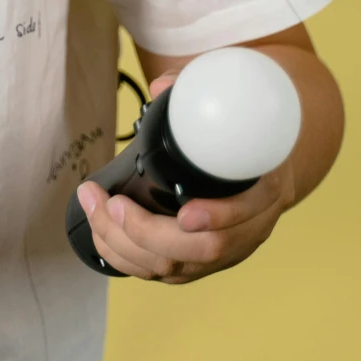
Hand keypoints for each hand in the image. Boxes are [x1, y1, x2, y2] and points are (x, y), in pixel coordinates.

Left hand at [75, 74, 294, 282]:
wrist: (264, 159)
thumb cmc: (241, 129)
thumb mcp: (233, 102)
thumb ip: (197, 89)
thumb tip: (162, 87)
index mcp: (267, 186)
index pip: (248, 212)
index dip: (218, 217)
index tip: (185, 214)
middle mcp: (251, 227)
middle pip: (203, 250)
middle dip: (147, 232)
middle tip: (110, 203)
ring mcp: (227, 250)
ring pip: (178, 267)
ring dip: (127, 245)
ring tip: (94, 209)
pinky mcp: (204, 262)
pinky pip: (165, 273)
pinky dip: (128, 258)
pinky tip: (102, 233)